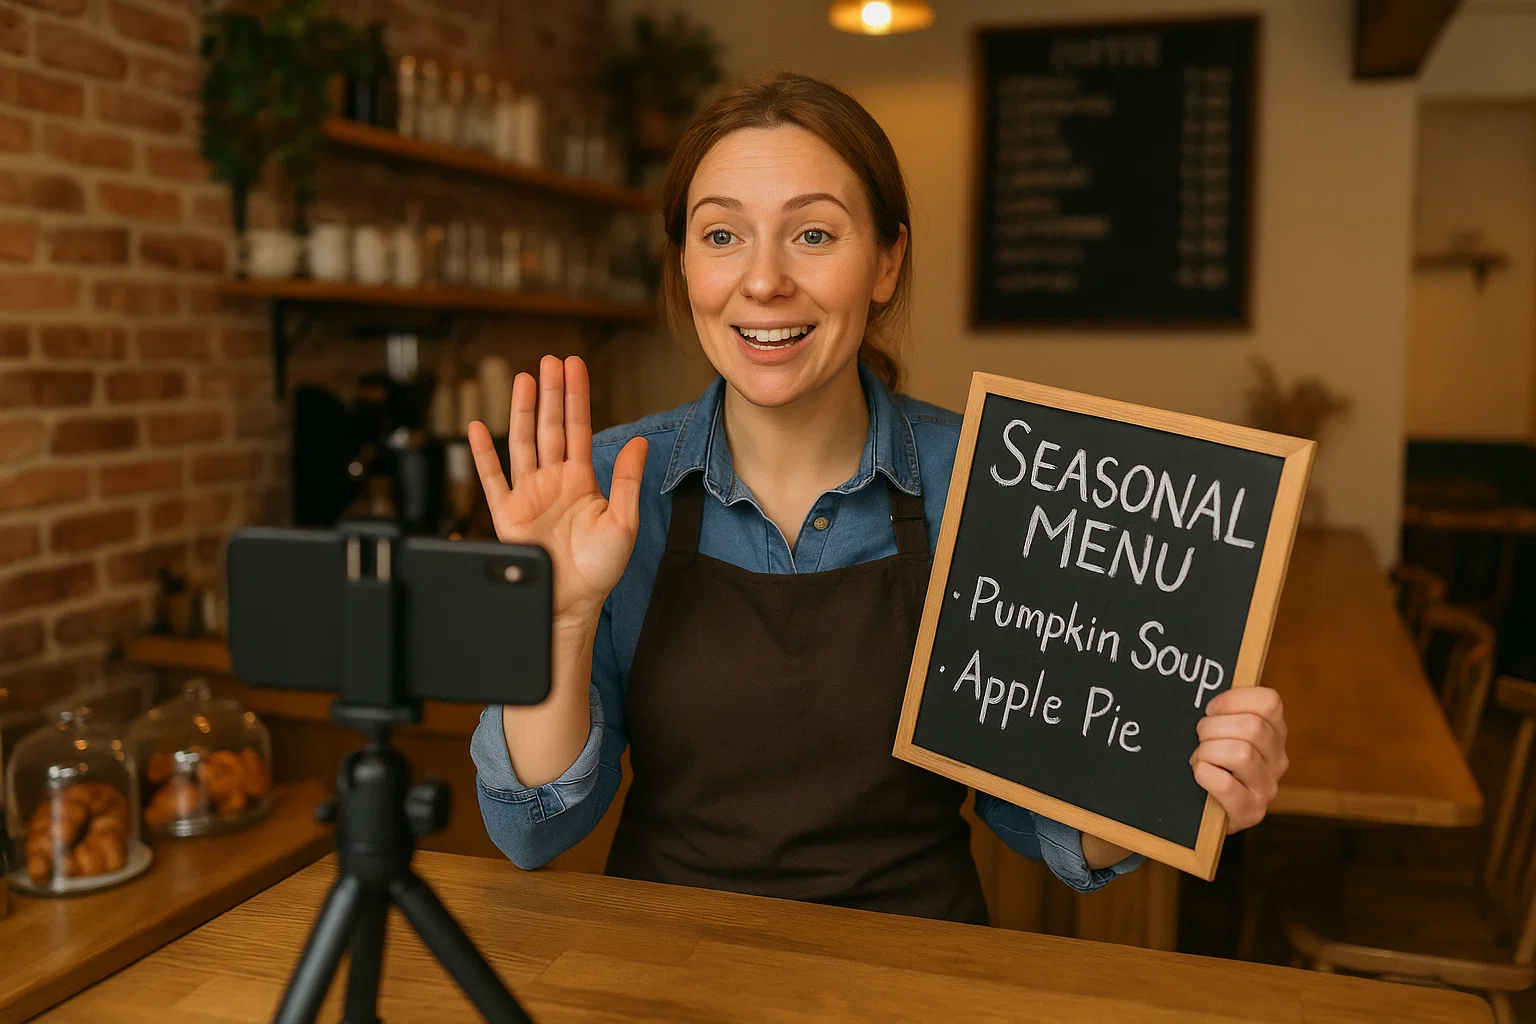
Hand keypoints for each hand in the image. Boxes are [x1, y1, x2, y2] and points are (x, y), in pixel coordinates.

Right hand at [468, 355, 646, 632]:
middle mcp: (553, 481)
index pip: (577, 428)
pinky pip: (491, 478)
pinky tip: (479, 428)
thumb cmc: (599, 569)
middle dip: (551, 393)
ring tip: (524, 379)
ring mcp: (529, 494)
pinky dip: (483, 453)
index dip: (575, 397)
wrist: (570, 604)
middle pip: (549, 427)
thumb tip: (639, 443)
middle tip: (550, 360)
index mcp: (581, 481)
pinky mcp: (507, 514)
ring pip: (522, 442)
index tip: (575, 366)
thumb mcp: (624, 522)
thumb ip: (627, 480)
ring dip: (522, 411)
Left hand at [1192, 686, 1289, 833]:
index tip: (1211, 710)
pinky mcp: (1250, 811)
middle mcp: (1278, 759)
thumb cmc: (1209, 759)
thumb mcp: (1220, 730)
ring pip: (1241, 753)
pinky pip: (1226, 785)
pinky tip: (1200, 776)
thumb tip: (1204, 678)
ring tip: (1200, 759)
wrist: (1202, 809)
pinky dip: (1204, 775)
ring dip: (1207, 752)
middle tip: (1200, 739)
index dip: (1232, 700)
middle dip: (1212, 728)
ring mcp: (1267, 787)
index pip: (1269, 701)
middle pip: (1252, 726)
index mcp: (1274, 731)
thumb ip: (1223, 710)